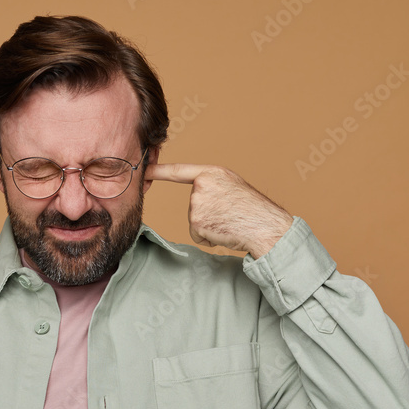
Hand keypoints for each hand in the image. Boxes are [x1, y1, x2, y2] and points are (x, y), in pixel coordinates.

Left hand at [146, 163, 292, 257]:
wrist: (265, 226)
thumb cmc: (253, 209)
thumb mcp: (232, 186)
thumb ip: (211, 186)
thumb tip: (197, 195)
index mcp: (212, 173)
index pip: (179, 172)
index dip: (159, 171)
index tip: (143, 170)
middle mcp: (202, 186)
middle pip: (193, 205)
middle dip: (208, 214)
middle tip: (229, 213)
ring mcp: (198, 204)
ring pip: (195, 221)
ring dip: (210, 226)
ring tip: (229, 221)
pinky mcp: (197, 223)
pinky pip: (197, 235)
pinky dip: (209, 238)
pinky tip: (225, 231)